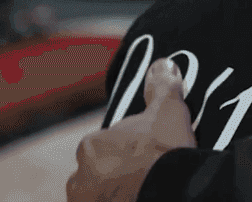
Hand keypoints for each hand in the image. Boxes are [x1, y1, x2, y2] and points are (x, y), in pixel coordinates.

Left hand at [68, 58, 196, 201]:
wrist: (172, 191)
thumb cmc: (165, 151)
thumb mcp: (169, 112)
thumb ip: (162, 87)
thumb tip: (162, 63)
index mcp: (91, 145)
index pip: (105, 147)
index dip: (128, 151)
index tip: (146, 156)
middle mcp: (79, 176)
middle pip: (98, 173)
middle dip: (116, 174)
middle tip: (144, 176)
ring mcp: (85, 201)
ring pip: (98, 194)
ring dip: (113, 192)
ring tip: (141, 191)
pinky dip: (118, 201)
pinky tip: (137, 198)